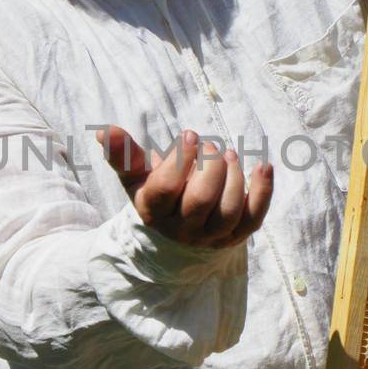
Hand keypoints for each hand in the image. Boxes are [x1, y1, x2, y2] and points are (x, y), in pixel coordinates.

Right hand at [97, 125, 272, 248]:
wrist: (177, 239)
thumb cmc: (157, 196)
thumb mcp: (137, 178)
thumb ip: (123, 155)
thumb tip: (103, 130)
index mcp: (155, 211)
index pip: (166, 189)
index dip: (180, 160)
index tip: (191, 135)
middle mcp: (183, 228)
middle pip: (200, 201)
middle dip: (210, 167)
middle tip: (211, 146)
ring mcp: (212, 235)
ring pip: (229, 210)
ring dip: (235, 177)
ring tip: (229, 156)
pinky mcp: (238, 235)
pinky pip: (255, 217)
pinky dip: (264, 191)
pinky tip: (263, 166)